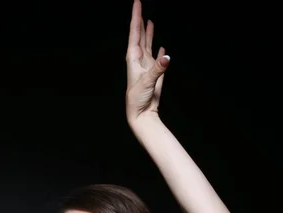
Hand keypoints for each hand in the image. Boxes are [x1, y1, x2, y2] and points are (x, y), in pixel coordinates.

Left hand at [125, 0, 169, 125]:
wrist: (141, 115)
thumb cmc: (138, 100)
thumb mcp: (147, 82)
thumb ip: (157, 69)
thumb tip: (167, 57)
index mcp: (133, 59)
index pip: (134, 33)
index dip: (136, 17)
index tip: (137, 3)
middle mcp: (139, 60)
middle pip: (139, 36)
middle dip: (140, 21)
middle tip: (140, 5)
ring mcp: (146, 67)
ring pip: (147, 45)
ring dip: (149, 34)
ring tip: (149, 21)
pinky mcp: (154, 75)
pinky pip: (157, 59)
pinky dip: (159, 52)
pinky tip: (162, 47)